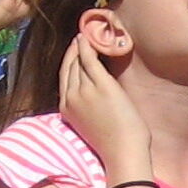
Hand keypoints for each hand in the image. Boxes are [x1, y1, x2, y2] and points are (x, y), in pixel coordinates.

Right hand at [58, 33, 149, 170]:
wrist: (122, 152)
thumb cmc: (112, 142)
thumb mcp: (89, 124)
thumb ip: (86, 107)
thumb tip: (93, 94)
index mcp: (66, 109)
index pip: (64, 79)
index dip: (68, 63)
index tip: (73, 51)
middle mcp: (71, 97)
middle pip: (69, 68)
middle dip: (72, 52)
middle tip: (79, 38)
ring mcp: (84, 91)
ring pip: (78, 62)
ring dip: (80, 46)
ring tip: (85, 35)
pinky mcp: (101, 85)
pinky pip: (90, 60)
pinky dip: (87, 46)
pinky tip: (88, 37)